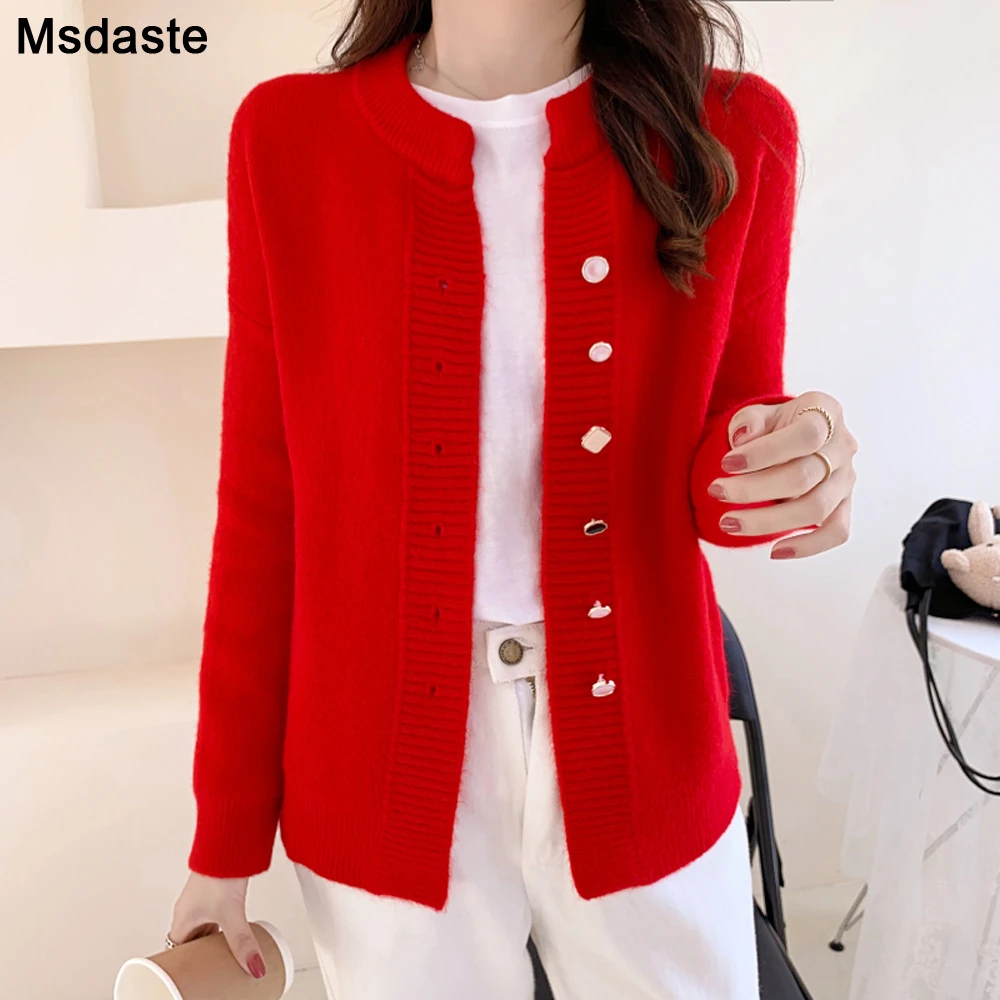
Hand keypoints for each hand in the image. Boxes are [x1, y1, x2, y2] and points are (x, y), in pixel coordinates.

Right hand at [169, 872, 265, 979]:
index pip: (175, 951)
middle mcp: (187, 910)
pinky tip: (232, 930)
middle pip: (190, 942)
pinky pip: (212, 916)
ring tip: (224, 955)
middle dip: (200, 955)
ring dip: (212, 940)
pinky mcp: (213, 891)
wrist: (228, 842)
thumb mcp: (232, 914)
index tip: (189, 978)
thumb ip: (243, 942)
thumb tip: (254, 966)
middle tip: (211, 970)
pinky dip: (219, 927)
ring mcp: (200, 900)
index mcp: (182, 919)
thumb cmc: (218, 871)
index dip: (181, 965)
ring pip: (202, 928)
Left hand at [705, 390, 857, 558]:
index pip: (806, 435)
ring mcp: (846, 479)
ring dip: (767, 520)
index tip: (726, 463)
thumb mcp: (756, 413)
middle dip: (753, 488)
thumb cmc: (771, 425)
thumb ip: (750, 421)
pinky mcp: (844, 506)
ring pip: (815, 508)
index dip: (765, 452)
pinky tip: (774, 551)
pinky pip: (836, 532)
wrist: (787, 437)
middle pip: (803, 476)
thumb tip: (743, 438)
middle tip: (715, 492)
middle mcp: (842, 446)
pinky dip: (808, 546)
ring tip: (728, 523)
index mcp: (825, 412)